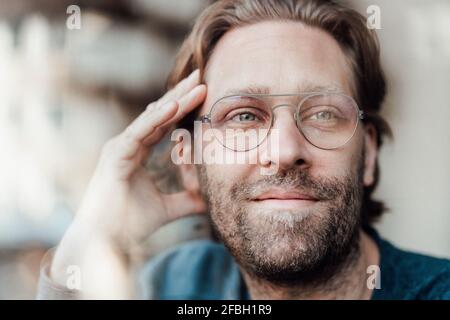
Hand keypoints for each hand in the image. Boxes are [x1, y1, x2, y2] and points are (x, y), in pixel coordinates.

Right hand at [50, 69, 206, 293]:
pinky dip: (156, 118)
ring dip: (175, 100)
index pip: (163, 125)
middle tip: (201, 76)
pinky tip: (175, 104)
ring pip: (152, 118)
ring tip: (197, 84)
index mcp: (136, 152)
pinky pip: (139, 131)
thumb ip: (188, 200)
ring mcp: (119, 147)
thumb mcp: (168, 209)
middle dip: (181, 95)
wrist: (105, 242)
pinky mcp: (115, 155)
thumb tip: (210, 199)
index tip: (203, 94)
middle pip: (159, 114)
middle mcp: (127, 145)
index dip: (183, 109)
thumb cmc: (129, 224)